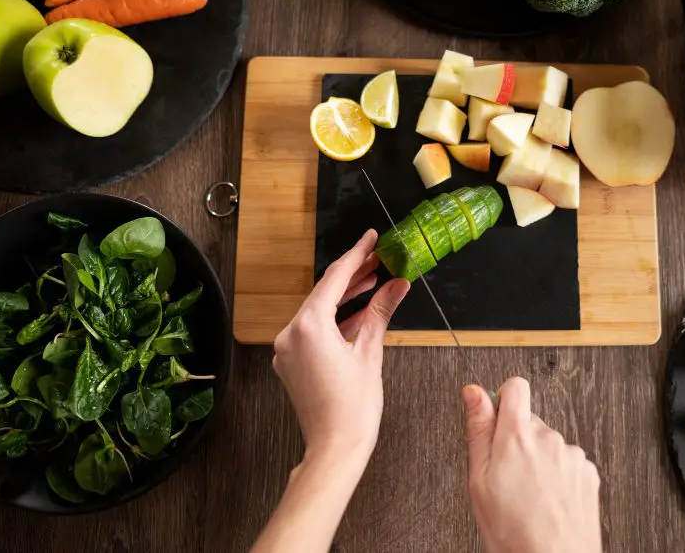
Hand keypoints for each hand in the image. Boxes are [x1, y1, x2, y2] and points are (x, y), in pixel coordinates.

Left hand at [273, 229, 409, 464]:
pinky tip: (357, 313)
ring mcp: (286, 349)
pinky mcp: (290, 361)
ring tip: (372, 282)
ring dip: (344, 297)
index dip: (356, 255)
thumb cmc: (353, 408)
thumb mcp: (370, 352)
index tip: (370, 239)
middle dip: (352, 275)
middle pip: (324, 293)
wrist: (335, 447)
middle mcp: (290, 333)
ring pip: (317, 310)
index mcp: (309, 326)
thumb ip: (381, 312)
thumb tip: (397, 285)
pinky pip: (312, 330)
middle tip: (377, 259)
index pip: (334, 278)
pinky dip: (334, 319)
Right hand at [463, 377, 602, 552]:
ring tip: (528, 496)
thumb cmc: (513, 532)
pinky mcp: (588, 472)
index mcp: (517, 435)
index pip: (514, 387)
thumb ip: (478, 429)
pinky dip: (557, 476)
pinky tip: (547, 501)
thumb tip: (474, 393)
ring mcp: (571, 455)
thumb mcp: (480, 480)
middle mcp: (548, 438)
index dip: (503, 400)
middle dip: (517, 442)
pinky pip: (567, 462)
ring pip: (548, 444)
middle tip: (507, 477)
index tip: (496, 420)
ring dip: (538, 461)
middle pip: (530, 422)